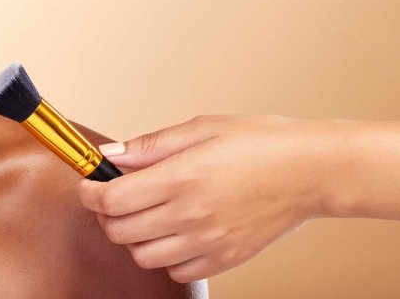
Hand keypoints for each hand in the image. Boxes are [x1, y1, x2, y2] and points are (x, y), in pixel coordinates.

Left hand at [76, 114, 328, 282]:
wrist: (311, 172)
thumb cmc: (257, 142)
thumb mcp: (199, 129)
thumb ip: (148, 147)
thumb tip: (108, 155)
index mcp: (180, 178)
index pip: (111, 199)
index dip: (89, 193)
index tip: (88, 185)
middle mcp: (191, 216)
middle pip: (120, 231)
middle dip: (106, 215)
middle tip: (113, 198)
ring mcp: (209, 243)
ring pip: (143, 256)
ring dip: (133, 237)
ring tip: (145, 214)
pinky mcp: (226, 260)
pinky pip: (176, 271)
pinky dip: (165, 256)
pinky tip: (174, 232)